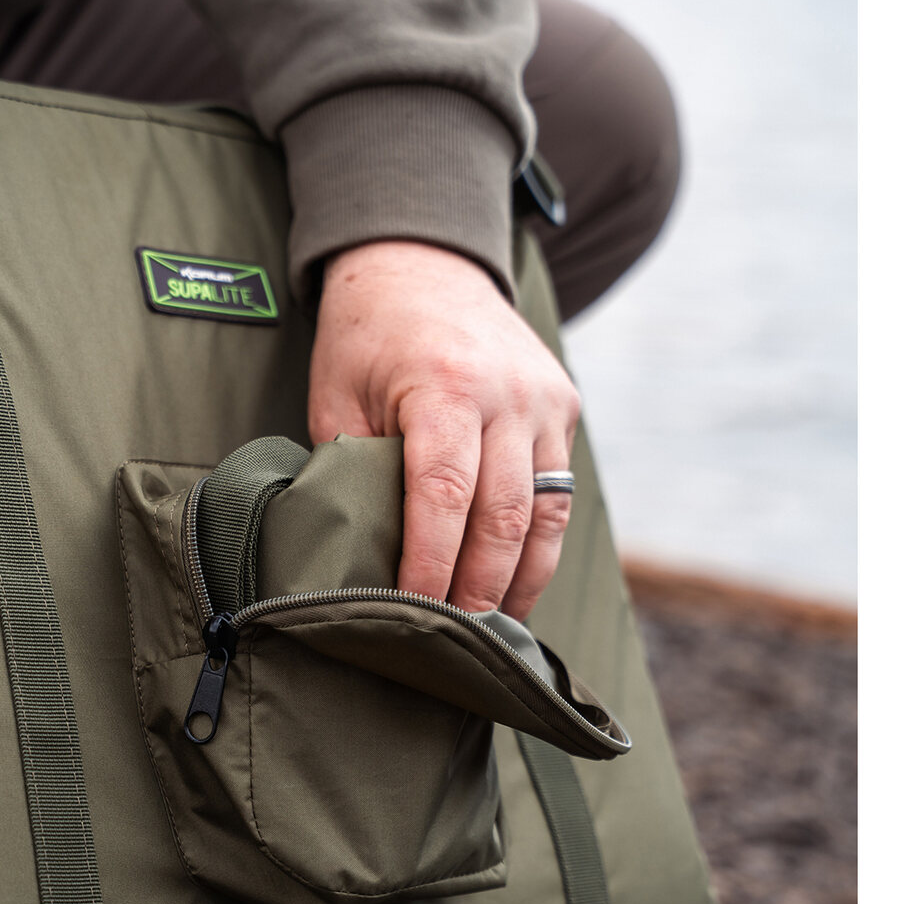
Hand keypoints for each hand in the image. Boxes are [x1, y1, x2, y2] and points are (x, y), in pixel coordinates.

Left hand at [308, 240, 580, 621]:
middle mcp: (508, 393)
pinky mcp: (565, 407)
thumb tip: (355, 554)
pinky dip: (540, 546)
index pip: (443, 496)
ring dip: (520, 580)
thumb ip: (353, 468)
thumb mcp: (337, 395)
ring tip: (493, 634)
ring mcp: (545, 400)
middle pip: (505, 515)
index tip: (413, 614)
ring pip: (546, 512)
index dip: (431, 565)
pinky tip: (515, 586)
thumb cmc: (366, 335)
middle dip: (480, 589)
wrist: (423, 261)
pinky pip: (559, 492)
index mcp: (443, 385)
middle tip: (455, 643)